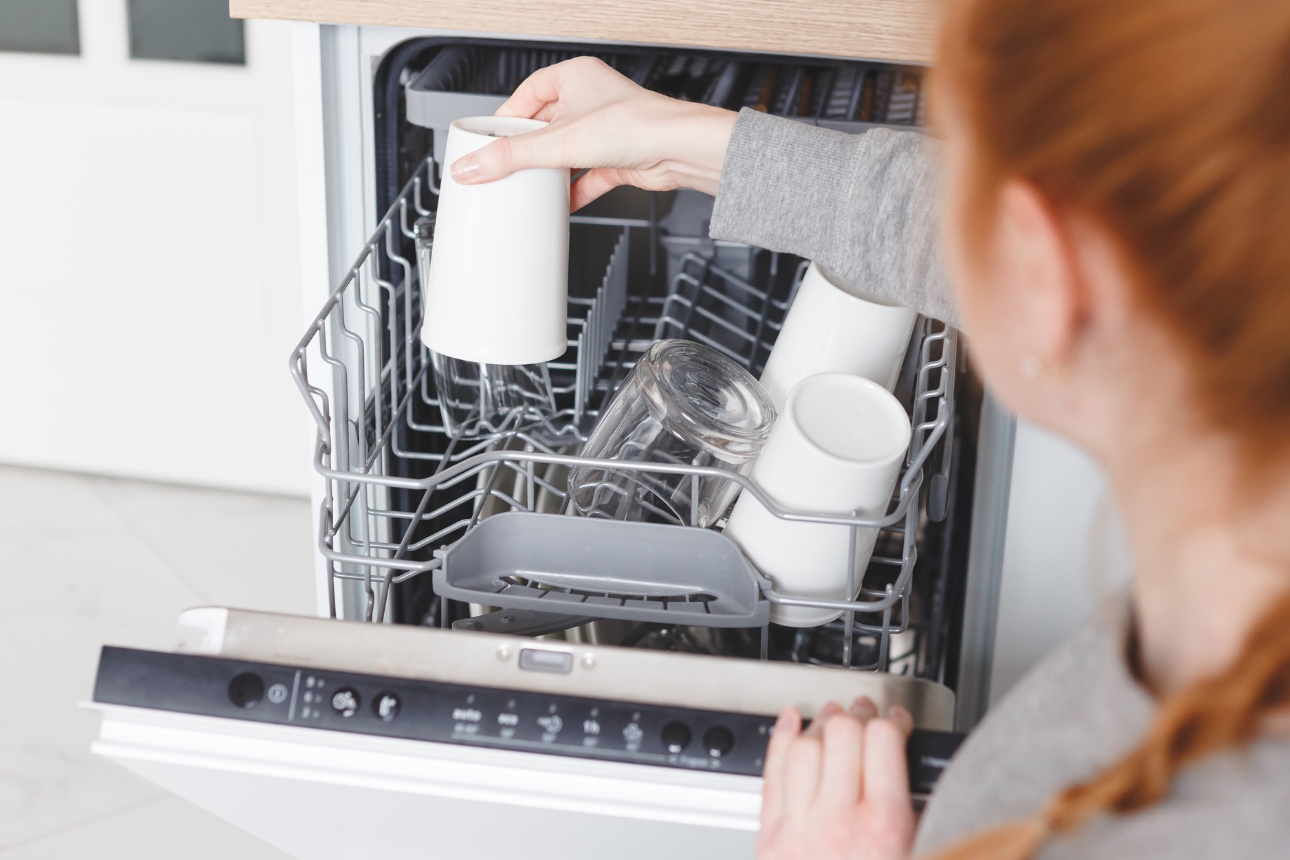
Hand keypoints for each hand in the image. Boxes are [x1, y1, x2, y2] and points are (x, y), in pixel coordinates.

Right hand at [449, 56, 737, 209]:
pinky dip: (572, 190)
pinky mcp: (616, 158)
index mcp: (574, 77)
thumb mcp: (559, 142)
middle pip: (543, 128)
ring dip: (549, 172)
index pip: (525, 95)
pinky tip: (560, 204)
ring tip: (530, 187)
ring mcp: (605, 130)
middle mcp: (590, 100)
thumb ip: (512, 157)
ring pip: (564, 153)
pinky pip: (585, 176)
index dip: (505, 120)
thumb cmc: (637, 125)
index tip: (487, 141)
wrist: (678, 151)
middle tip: (505, 168)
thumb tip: (473, 166)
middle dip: (526, 152)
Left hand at [758, 697, 916, 859]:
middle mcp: (838, 821)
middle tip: (866, 712)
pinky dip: (780, 739)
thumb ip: (915, 812)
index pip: (883, 740)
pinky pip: (772, 774)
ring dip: (821, 723)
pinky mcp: (771, 837)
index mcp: (883, 826)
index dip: (894, 720)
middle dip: (858, 714)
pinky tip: (790, 722)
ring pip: (804, 747)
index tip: (897, 721)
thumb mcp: (915, 850)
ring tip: (833, 715)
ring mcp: (799, 827)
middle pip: (842, 734)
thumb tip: (912, 769)